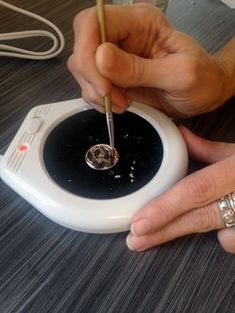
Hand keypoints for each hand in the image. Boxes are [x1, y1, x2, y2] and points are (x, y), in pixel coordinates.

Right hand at [68, 4, 232, 117]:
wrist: (203, 94)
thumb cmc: (201, 79)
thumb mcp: (179, 75)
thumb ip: (139, 68)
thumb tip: (100, 58)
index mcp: (141, 23)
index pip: (95, 22)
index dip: (88, 51)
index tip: (104, 83)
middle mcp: (124, 36)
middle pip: (83, 45)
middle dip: (91, 76)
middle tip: (112, 96)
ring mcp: (116, 57)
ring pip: (82, 68)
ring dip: (95, 91)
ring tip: (122, 103)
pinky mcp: (114, 76)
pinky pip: (91, 85)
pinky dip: (98, 100)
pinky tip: (117, 104)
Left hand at [126, 126, 234, 253]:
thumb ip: (208, 148)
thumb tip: (180, 134)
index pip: (196, 190)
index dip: (166, 208)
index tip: (138, 223)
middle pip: (199, 219)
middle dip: (163, 233)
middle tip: (135, 242)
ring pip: (221, 236)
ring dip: (196, 231)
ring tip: (170, 231)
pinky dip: (226, 235)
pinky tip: (226, 223)